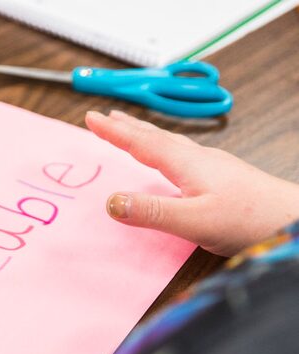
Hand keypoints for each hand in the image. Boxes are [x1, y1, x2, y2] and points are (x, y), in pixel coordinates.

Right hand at [86, 110, 298, 256]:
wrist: (292, 219)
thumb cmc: (249, 219)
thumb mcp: (194, 220)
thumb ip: (152, 211)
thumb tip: (111, 202)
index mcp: (186, 164)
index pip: (142, 143)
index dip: (114, 131)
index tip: (91, 118)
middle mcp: (198, 159)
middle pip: (155, 136)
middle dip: (127, 126)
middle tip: (105, 116)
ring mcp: (212, 166)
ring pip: (170, 144)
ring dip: (145, 135)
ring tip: (130, 129)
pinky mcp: (222, 177)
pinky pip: (182, 155)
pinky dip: (163, 149)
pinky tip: (170, 159)